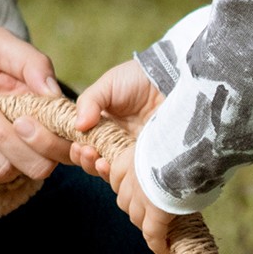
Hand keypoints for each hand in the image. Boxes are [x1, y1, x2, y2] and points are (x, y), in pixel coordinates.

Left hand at [0, 26, 73, 187]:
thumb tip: (53, 93)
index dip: (51, 140)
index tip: (22, 120)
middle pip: (39, 165)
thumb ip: (30, 62)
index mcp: (45, 110)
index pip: (66, 140)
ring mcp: (4, 159)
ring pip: (1, 168)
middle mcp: (31, 140)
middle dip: (7, 140)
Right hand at [72, 60, 174, 253]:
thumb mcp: (109, 85)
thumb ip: (89, 102)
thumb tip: (77, 126)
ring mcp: (138, 154)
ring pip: (116, 174)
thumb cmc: (141, 77)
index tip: (79, 146)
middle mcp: (120, 143)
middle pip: (98, 163)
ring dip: (104, 171)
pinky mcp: (154, 161)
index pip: (86, 146)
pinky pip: (138, 177)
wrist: (175, 77)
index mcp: (105, 127)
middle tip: (89, 153)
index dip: (79, 150)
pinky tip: (120, 168)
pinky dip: (127, 177)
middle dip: (89, 162)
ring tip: (102, 161)